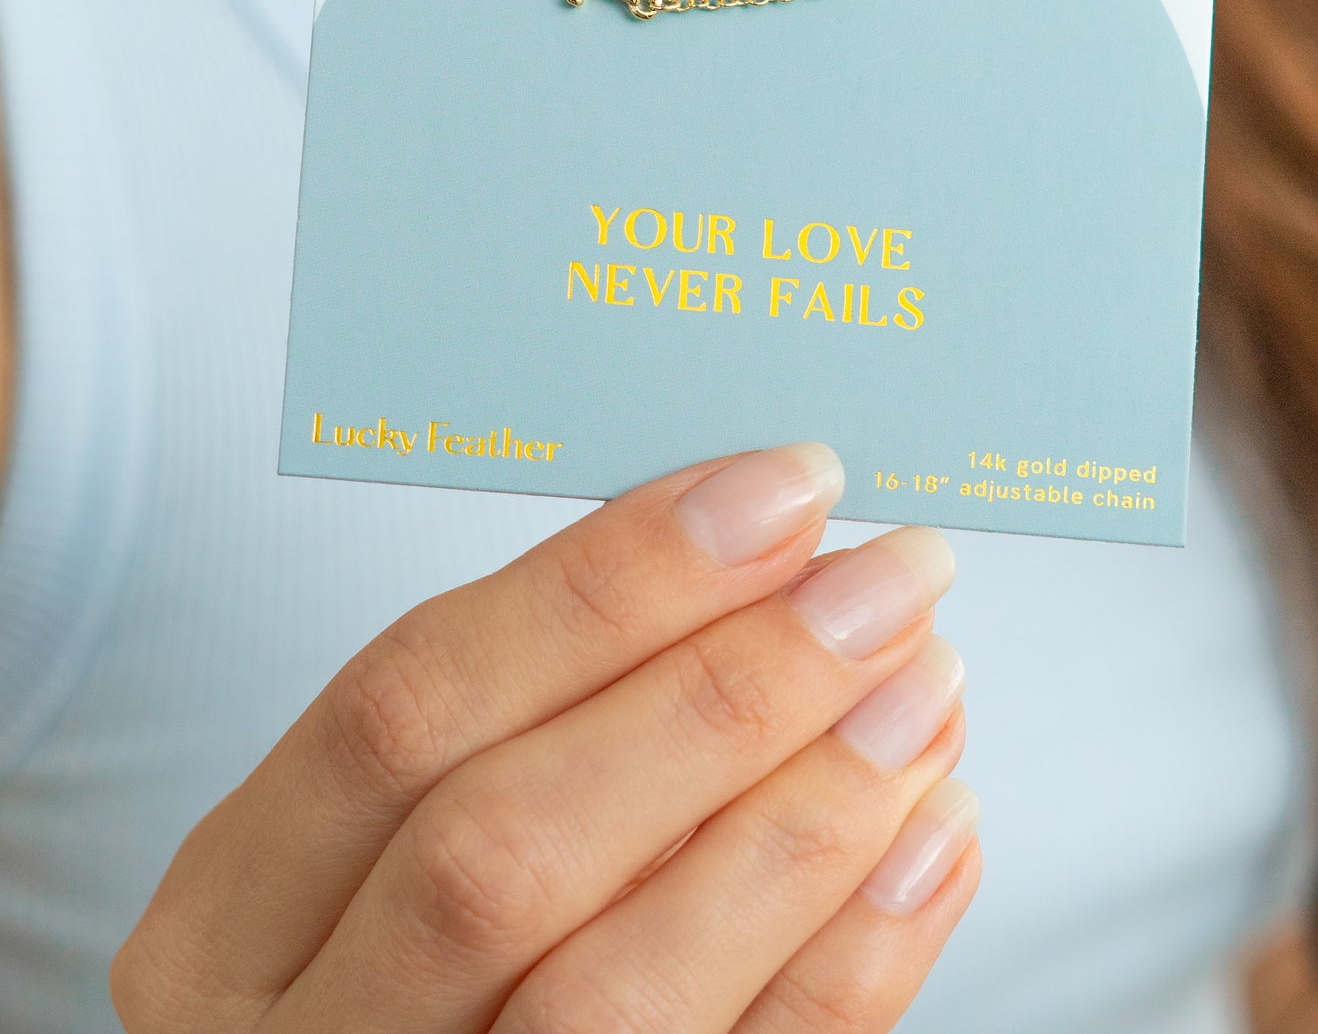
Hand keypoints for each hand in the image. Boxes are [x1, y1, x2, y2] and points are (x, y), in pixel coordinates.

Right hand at [112, 443, 979, 1031]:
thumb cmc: (420, 936)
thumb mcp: (390, 830)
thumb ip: (521, 709)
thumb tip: (740, 535)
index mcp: (233, 917)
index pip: (402, 706)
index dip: (599, 585)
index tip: (773, 489)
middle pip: (501, 846)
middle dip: (717, 687)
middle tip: (880, 578)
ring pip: (615, 990)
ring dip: (802, 811)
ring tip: (922, 682)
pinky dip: (850, 955)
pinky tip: (929, 827)